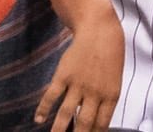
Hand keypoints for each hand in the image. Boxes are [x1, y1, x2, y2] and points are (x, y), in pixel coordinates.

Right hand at [35, 14, 121, 131]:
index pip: (102, 124)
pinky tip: (38, 119)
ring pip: (66, 114)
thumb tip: (90, 119)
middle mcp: (94, 93)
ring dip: (58, 130)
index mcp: (111, 95)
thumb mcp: (114, 80)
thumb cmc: (110, 56)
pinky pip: (51, 96)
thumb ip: (103, 100)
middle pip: (84, 124)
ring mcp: (78, 84)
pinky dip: (43, 109)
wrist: (100, 30)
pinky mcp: (63, 75)